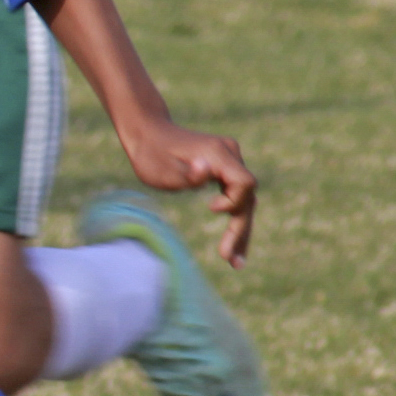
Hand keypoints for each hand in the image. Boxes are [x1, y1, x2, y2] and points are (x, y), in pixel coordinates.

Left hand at [116, 119, 256, 266]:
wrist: (148, 132)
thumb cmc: (151, 153)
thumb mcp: (162, 170)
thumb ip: (185, 174)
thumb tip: (204, 171)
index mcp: (218, 154)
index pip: (244, 183)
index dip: (234, 202)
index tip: (211, 209)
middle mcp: (230, 153)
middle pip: (247, 196)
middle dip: (241, 229)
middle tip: (233, 262)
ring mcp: (230, 158)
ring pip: (244, 198)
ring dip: (241, 228)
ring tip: (235, 262)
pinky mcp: (225, 166)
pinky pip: (236, 194)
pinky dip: (235, 216)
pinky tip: (233, 241)